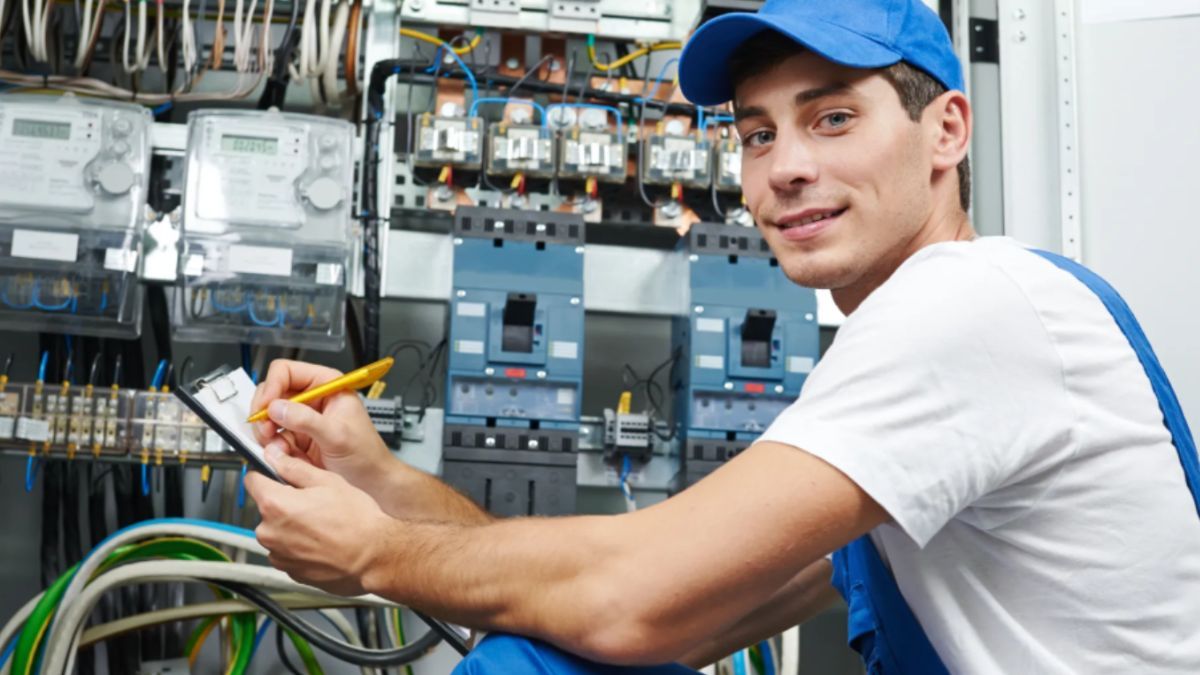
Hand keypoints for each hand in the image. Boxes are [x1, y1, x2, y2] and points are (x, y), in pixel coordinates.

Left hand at [246, 444, 393, 595]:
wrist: (374, 557)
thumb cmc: (357, 521)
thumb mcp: (328, 481)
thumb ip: (294, 468)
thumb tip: (276, 458)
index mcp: (276, 504)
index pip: (252, 480)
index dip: (266, 474)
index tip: (276, 476)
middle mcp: (270, 532)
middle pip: (266, 508)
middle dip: (285, 504)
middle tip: (314, 503)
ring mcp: (278, 555)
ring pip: (277, 531)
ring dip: (292, 527)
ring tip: (321, 525)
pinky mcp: (289, 571)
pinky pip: (287, 552)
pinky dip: (299, 547)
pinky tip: (322, 542)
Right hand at [250, 359, 393, 490]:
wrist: (369, 482)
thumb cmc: (366, 454)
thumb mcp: (338, 435)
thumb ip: (307, 420)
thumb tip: (278, 408)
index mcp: (327, 385)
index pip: (286, 371)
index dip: (272, 386)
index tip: (267, 407)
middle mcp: (311, 398)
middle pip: (271, 392)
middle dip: (265, 412)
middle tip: (267, 429)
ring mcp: (301, 418)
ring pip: (268, 416)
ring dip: (266, 431)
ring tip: (278, 445)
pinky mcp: (295, 438)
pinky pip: (272, 436)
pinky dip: (271, 446)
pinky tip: (283, 454)